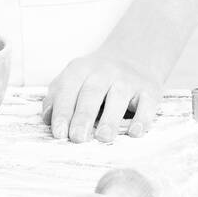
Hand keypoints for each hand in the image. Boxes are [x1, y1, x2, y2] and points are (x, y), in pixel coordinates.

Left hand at [41, 46, 165, 143]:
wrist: (133, 58)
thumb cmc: (95, 80)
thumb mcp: (72, 81)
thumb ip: (56, 98)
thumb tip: (47, 119)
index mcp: (81, 69)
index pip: (68, 89)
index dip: (63, 111)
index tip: (59, 133)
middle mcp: (105, 70)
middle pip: (92, 92)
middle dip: (83, 116)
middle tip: (77, 138)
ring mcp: (128, 79)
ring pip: (118, 96)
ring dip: (110, 118)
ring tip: (102, 137)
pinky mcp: (150, 90)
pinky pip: (147, 104)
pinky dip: (141, 119)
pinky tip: (133, 133)